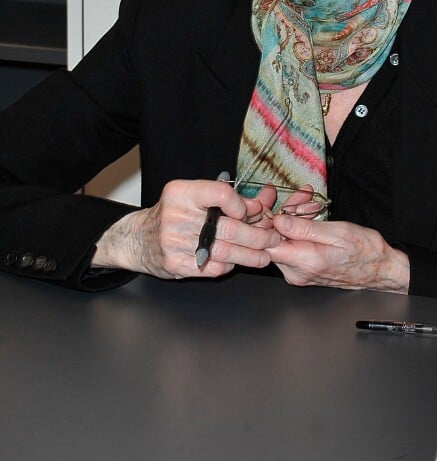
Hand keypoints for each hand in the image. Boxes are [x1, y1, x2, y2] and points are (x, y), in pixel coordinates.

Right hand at [92, 179, 280, 278]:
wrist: (139, 239)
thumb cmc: (172, 215)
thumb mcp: (194, 198)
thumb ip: (227, 199)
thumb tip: (261, 204)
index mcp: (182, 193)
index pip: (221, 194)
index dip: (242, 205)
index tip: (251, 212)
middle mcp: (176, 216)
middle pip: (228, 227)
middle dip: (258, 235)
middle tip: (272, 238)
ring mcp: (175, 242)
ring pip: (225, 250)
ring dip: (251, 255)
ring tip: (265, 255)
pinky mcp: (176, 264)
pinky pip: (213, 267)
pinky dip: (229, 265)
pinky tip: (236, 261)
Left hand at [267, 214, 409, 291]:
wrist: (380, 269)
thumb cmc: (366, 252)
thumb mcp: (338, 232)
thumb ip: (305, 229)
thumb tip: (279, 222)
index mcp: (305, 262)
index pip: (267, 244)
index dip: (267, 221)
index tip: (276, 204)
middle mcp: (297, 272)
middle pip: (274, 239)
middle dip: (285, 212)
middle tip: (303, 197)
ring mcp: (298, 272)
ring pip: (283, 240)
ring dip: (293, 218)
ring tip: (312, 206)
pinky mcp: (302, 269)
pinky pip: (291, 245)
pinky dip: (298, 228)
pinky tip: (311, 217)